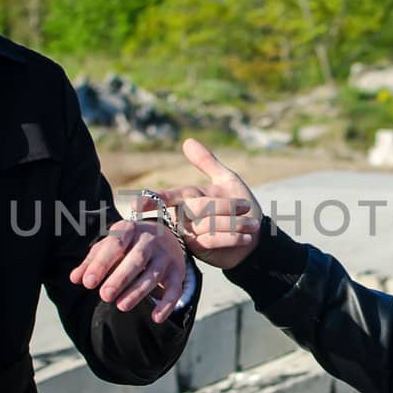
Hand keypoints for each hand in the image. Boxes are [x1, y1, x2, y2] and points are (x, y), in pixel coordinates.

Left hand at [68, 215, 187, 323]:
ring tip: (121, 306)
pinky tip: (155, 318)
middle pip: (137, 259)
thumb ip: (91, 262)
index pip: (115, 244)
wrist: (163, 236)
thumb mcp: (108, 247)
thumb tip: (74, 278)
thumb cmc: (127, 244)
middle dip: (120, 278)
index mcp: (129, 229)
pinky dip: (167, 304)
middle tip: (104, 296)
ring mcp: (166, 256)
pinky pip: (174, 289)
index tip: (87, 283)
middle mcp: (150, 240)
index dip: (101, 264)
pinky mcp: (177, 272)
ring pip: (154, 274)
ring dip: (138, 291)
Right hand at [155, 138, 261, 269]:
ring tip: (251, 223)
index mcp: (186, 197)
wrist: (256, 236)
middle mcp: (182, 216)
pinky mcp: (198, 251)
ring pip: (206, 224)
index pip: (165, 197)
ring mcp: (188, 235)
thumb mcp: (227, 181)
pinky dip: (232, 237)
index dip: (149, 200)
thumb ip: (207, 162)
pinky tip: (246, 236)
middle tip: (246, 206)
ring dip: (233, 222)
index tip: (137, 204)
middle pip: (197, 207)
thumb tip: (187, 141)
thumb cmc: (241, 207)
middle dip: (225, 206)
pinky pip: (211, 240)